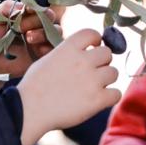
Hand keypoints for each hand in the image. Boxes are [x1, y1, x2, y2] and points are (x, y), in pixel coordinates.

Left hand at [0, 0, 56, 86]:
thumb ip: (8, 7)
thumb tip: (25, 6)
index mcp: (25, 16)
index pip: (38, 7)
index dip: (35, 7)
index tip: (27, 10)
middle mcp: (36, 26)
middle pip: (49, 17)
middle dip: (37, 20)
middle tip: (21, 28)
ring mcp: (41, 40)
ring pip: (55, 31)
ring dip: (44, 32)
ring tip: (29, 38)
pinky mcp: (42, 55)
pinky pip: (54, 48)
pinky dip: (49, 47)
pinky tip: (38, 49)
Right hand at [16, 29, 119, 144]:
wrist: (29, 110)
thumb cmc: (34, 87)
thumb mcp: (47, 60)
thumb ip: (67, 54)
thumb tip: (83, 53)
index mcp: (68, 49)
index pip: (92, 33)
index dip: (96, 41)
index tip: (93, 48)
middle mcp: (82, 61)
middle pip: (107, 53)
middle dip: (101, 62)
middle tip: (91, 73)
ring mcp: (92, 80)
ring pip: (114, 73)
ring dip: (105, 80)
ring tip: (91, 88)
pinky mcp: (97, 99)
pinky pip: (116, 93)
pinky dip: (109, 97)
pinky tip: (97, 100)